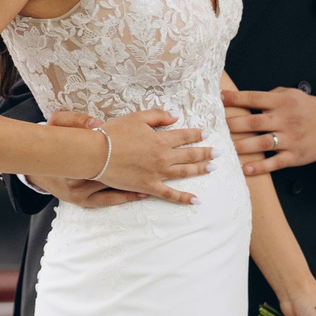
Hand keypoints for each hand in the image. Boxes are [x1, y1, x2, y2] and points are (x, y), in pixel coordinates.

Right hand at [42, 111, 148, 207]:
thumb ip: (75, 120)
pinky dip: (126, 196)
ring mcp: (82, 192)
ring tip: (157, 178)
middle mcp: (80, 178)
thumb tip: (96, 124)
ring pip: (115, 188)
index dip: (128, 149)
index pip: (106, 153)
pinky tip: (142, 193)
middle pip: (115, 172)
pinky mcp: (83, 201)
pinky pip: (109, 200)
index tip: (148, 144)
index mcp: (77, 159)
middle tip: (160, 161)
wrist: (37, 165)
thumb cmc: (53, 143)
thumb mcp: (57, 123)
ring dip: (138, 184)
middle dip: (139, 166)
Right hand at [92, 108, 213, 204]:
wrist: (97, 154)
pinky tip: (196, 200)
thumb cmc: (113, 134)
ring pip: (185, 172)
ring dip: (201, 169)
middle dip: (206, 152)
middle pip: (190, 154)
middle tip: (218, 153)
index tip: (207, 133)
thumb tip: (176, 116)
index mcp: (161, 139)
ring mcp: (158, 173)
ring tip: (212, 168)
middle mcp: (164, 157)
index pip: (185, 135)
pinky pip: (170, 194)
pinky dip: (184, 198)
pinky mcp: (149, 187)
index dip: (197, 134)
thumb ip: (158, 116)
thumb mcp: (136, 118)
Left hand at [226, 84, 315, 176]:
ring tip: (226, 149)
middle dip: (232, 125)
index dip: (235, 99)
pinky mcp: (295, 155)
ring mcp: (290, 139)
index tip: (218, 99)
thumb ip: (269, 96)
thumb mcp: (290, 94)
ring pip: (262, 143)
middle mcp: (284, 119)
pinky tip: (246, 169)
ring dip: (242, 147)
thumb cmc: (308, 108)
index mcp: (281, 102)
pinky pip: (275, 163)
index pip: (253, 98)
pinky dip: (260, 167)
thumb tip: (245, 99)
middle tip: (215, 129)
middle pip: (253, 122)